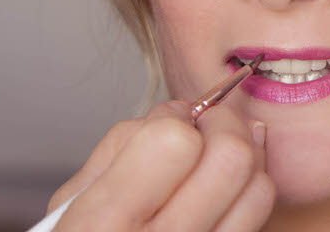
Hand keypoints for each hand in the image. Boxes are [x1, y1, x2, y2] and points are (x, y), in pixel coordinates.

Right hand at [47, 99, 273, 230]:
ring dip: (246, 155)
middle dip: (223, 124)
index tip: (170, 120)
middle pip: (232, 158)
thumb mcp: (70, 201)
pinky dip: (250, 189)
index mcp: (105, 224)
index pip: (175, 142)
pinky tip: (226, 185)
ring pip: (259, 187)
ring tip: (217, 152)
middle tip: (205, 123)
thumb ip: (122, 145)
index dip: (175, 118)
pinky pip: (260, 216)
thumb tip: (182, 109)